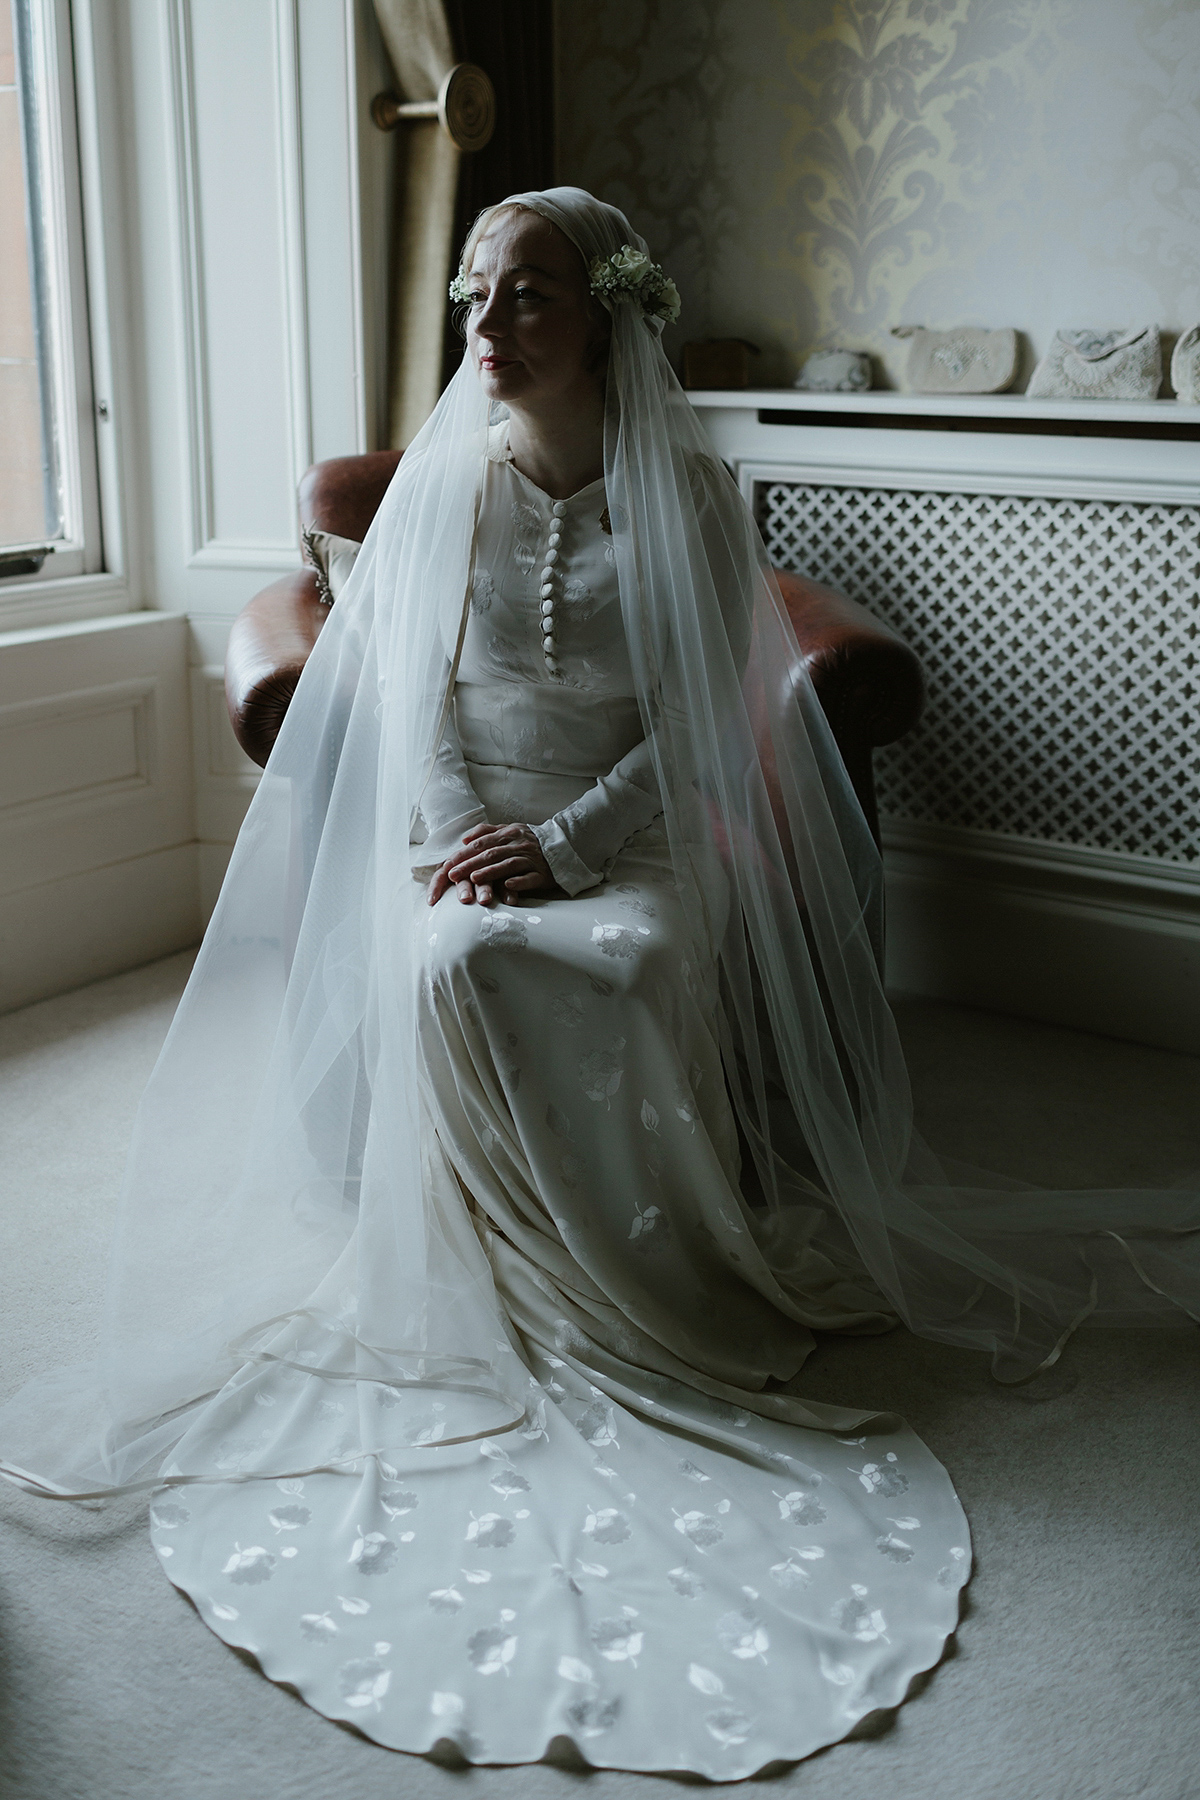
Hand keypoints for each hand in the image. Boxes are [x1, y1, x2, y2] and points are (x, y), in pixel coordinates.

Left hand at [426, 822, 559, 906]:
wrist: (562, 847)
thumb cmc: (530, 842)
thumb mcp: (509, 830)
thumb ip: (487, 832)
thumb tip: (465, 839)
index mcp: (508, 833)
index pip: (481, 843)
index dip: (464, 854)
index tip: (448, 864)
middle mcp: (519, 844)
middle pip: (491, 854)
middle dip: (470, 864)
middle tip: (453, 875)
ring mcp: (531, 859)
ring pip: (508, 865)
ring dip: (490, 872)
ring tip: (474, 879)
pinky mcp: (543, 874)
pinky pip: (530, 878)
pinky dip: (519, 882)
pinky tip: (507, 886)